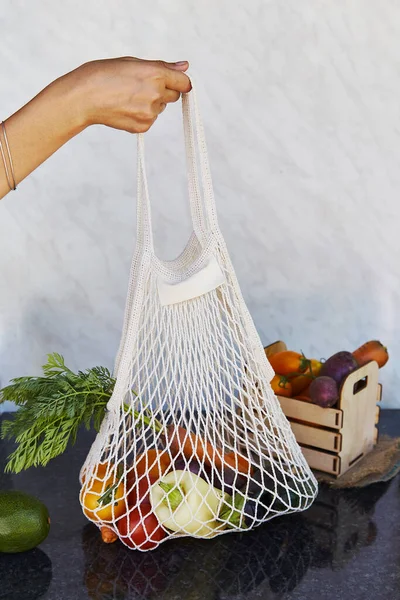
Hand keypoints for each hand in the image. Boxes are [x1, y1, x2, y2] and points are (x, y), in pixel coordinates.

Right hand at [68, 57, 190, 133]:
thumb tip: (185, 66)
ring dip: (151, 103)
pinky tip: (125, 108)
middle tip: (140, 86)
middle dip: (163, 91)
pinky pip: (150, 120)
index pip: (184, 82)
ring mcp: (150, 113)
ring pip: (161, 108)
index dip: (180, 82)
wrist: (83, 98)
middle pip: (174, 95)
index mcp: (155, 74)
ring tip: (128, 97)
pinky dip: (142, 115)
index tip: (175, 82)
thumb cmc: (103, 75)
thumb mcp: (132, 62)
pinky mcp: (143, 127)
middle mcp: (156, 94)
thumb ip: (162, 66)